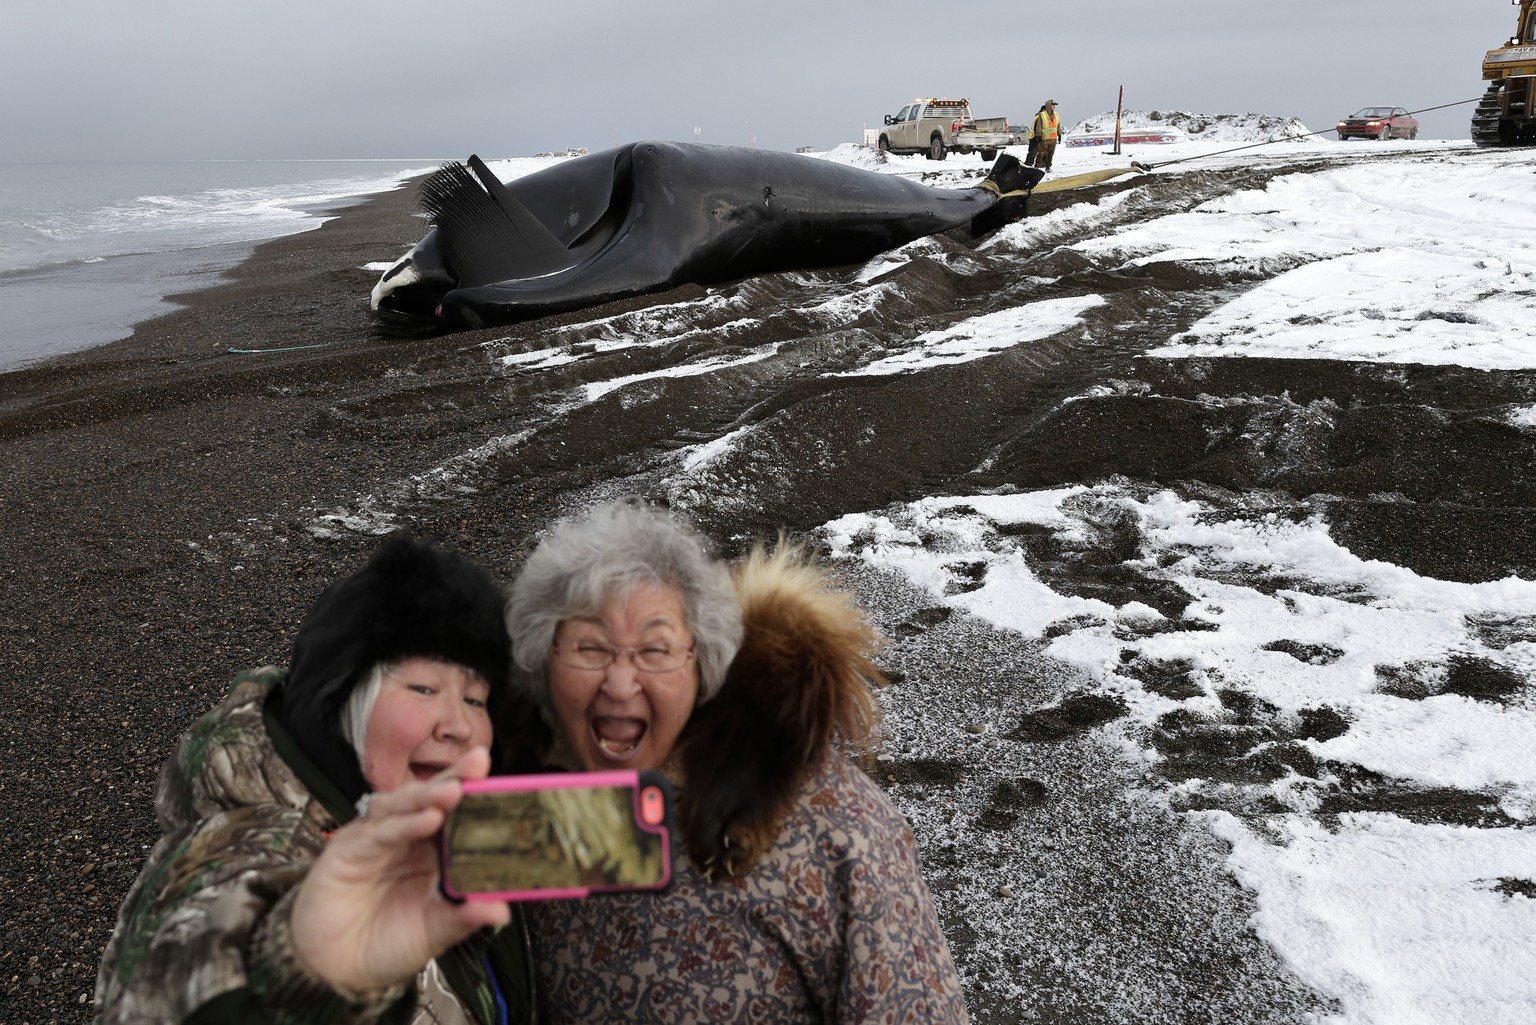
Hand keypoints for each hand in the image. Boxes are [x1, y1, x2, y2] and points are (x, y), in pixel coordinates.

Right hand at [289, 748, 510, 992]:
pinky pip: (378, 832)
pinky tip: (426, 820)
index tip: (504, 781)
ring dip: (428, 795)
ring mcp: (376, 839)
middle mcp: (406, 838)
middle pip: (431, 798)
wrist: (336, 967)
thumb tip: (502, 910)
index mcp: (432, 851)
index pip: (457, 814)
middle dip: (455, 778)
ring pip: (403, 806)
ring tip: (455, 790)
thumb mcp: (433, 932)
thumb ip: (463, 918)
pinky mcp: (348, 850)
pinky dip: (402, 825)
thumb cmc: (387, 942)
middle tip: (479, 762)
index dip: (476, 794)